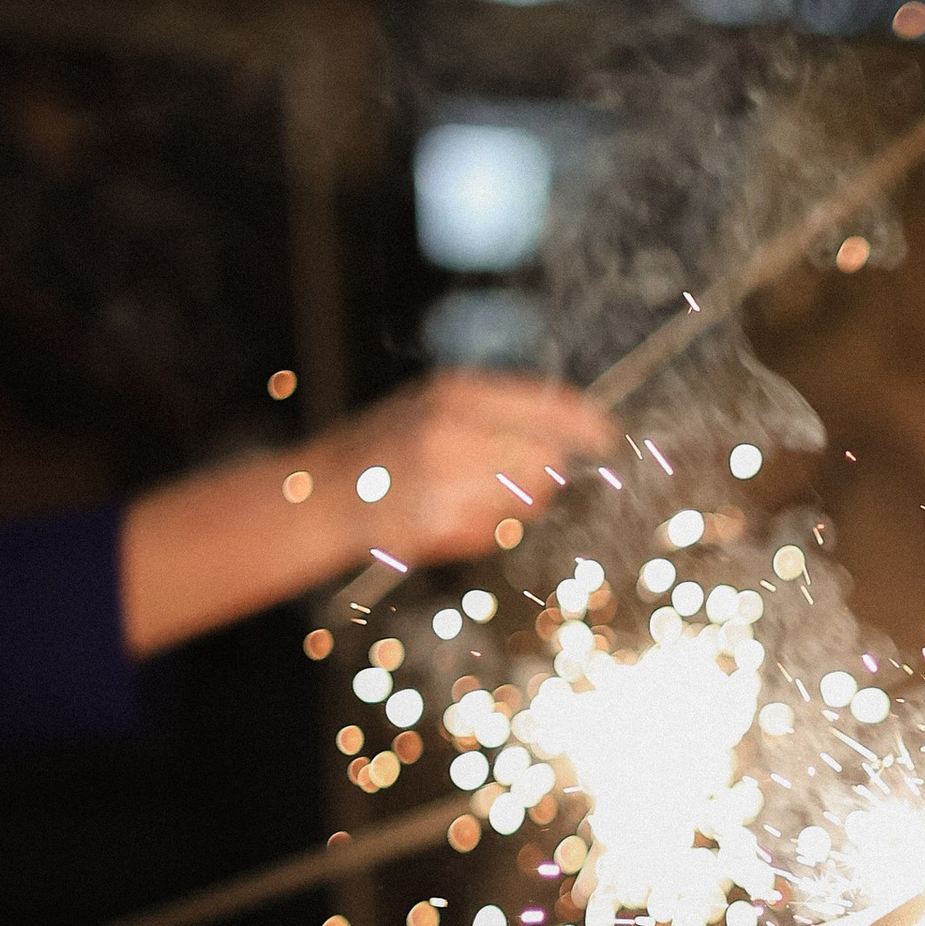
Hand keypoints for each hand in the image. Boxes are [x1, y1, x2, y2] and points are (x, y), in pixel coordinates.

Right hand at [119, 370, 615, 651]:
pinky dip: (481, 532)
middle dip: (548, 477)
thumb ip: (496, 415)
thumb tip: (568, 435)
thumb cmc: (384, 452)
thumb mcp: (434, 409)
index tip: (608, 439)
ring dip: (513, 508)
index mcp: (456, 393)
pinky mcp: (436, 518)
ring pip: (526, 499)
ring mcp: (445, 474)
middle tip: (528, 486)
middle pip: (548, 458)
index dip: (587, 424)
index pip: (549, 403)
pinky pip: (492, 530)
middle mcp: (453, 427)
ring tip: (467, 503)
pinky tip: (444, 522)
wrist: (316, 494)